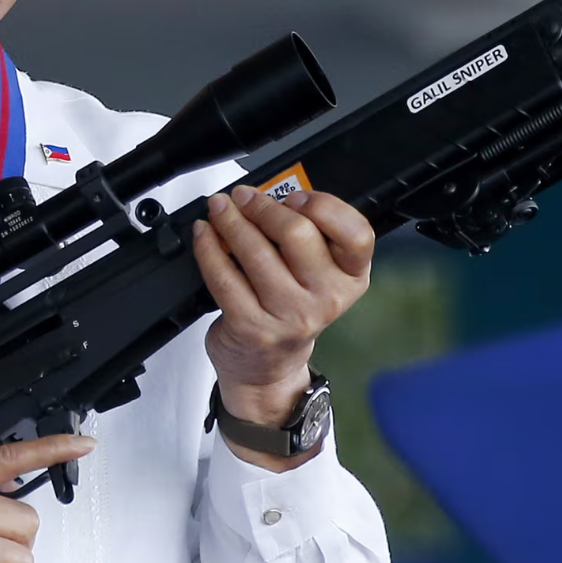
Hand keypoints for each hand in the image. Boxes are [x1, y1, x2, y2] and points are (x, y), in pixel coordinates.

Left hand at [193, 186, 372, 461]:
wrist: (267, 369)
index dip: (324, 206)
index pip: (357, 234)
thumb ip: (308, 235)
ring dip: (230, 221)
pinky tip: (204, 234)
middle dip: (263, 206)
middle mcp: (326, 299)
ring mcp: (289, 316)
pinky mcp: (251, 326)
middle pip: (297, 234)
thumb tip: (269, 193)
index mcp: (350, 278)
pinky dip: (208, 247)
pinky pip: (223, 275)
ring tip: (219, 208)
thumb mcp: (316, 275)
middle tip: (243, 196)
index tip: (296, 195)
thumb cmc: (290, 311)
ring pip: (255, 251)